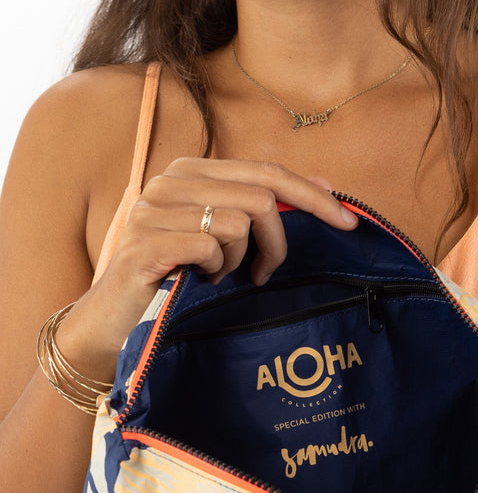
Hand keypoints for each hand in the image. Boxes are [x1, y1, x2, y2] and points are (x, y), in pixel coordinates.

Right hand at [56, 160, 356, 373]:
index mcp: (192, 172)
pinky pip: (211, 246)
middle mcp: (171, 181)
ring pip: (240, 222)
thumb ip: (258, 211)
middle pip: (261, 195)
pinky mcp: (146, 242)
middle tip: (265, 273)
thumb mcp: (220, 240)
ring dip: (240, 260)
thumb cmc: (176, 282)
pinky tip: (200, 282)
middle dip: (278, 241)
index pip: (266, 170)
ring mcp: (155, 209)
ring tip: (217, 277)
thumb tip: (324, 188)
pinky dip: (216, 270)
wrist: (113, 322)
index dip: (312, 195)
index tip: (348, 222)